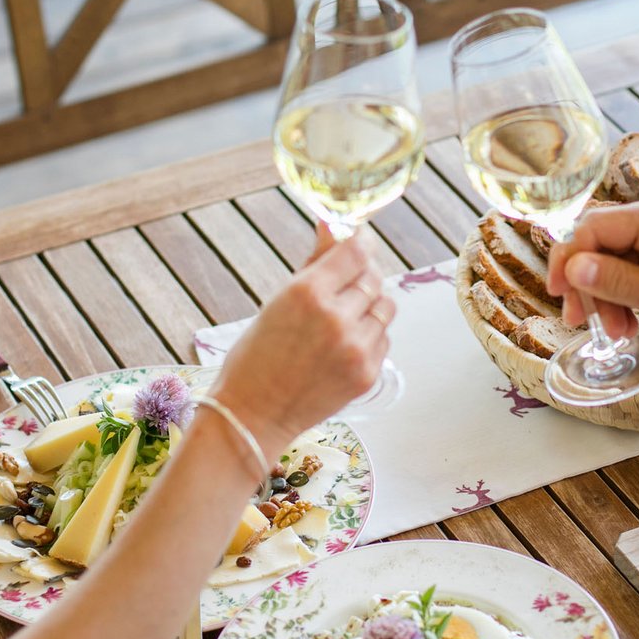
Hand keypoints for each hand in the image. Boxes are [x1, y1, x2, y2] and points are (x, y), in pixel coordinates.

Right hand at [210, 225, 391, 446]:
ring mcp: (356, 349)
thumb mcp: (277, 300)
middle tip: (344, 284)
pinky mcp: (368, 374)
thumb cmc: (256, 355)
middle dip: (361, 275)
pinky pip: (383, 338)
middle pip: (373, 277)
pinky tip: (342, 345)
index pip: (357, 252)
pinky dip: (369, 335)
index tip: (359, 241)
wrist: (254, 415)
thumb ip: (314, 262)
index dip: (361, 241)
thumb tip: (332, 224)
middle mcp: (337, 319)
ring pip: (385, 307)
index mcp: (308, 293)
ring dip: (369, 305)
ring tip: (343, 317)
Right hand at [547, 194, 638, 355]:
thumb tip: (573, 267)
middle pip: (606, 239)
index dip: (567, 263)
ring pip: (626, 250)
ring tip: (624, 331)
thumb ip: (618, 283)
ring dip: (616, 289)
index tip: (560, 299)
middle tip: (591, 326)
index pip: (592, 228)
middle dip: (593, 284)